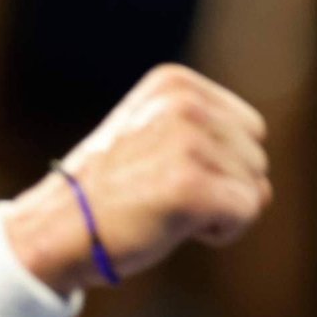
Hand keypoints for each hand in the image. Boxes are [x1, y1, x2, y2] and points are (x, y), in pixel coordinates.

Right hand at [5, 63, 271, 292]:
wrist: (54, 230)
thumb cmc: (101, 194)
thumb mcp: (147, 136)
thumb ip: (201, 133)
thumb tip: (262, 173)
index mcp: (174, 84)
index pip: (249, 127)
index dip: (218, 162)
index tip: (166, 174)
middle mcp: (184, 105)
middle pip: (255, 157)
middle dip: (222, 186)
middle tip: (164, 197)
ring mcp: (188, 144)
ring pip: (255, 188)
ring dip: (218, 211)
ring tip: (165, 210)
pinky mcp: (192, 186)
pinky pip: (246, 213)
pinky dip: (220, 232)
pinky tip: (176, 228)